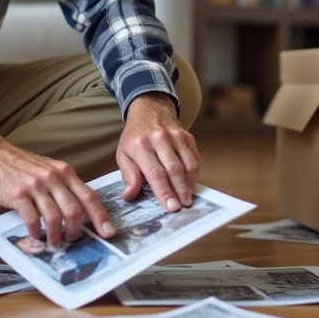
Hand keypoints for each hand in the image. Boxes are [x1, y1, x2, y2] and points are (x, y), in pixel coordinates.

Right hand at [0, 127, 114, 246]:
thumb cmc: (20, 166)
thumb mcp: (48, 169)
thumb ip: (62, 187)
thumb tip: (79, 213)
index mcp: (64, 172)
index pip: (89, 196)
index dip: (101, 217)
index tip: (109, 232)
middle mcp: (53, 177)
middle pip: (75, 210)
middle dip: (76, 231)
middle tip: (72, 240)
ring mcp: (35, 185)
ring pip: (55, 217)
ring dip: (57, 235)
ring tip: (54, 242)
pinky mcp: (18, 194)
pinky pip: (33, 219)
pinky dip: (37, 232)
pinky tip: (36, 235)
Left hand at [117, 92, 200, 211]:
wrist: (150, 110)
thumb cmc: (135, 137)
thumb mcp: (123, 154)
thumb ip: (128, 175)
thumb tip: (129, 195)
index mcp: (140, 144)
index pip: (154, 173)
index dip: (164, 192)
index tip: (170, 207)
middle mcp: (159, 138)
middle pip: (173, 169)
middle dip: (179, 191)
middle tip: (182, 206)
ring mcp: (176, 136)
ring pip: (188, 164)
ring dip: (189, 184)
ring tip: (187, 199)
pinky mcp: (187, 136)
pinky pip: (195, 158)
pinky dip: (194, 174)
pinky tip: (190, 184)